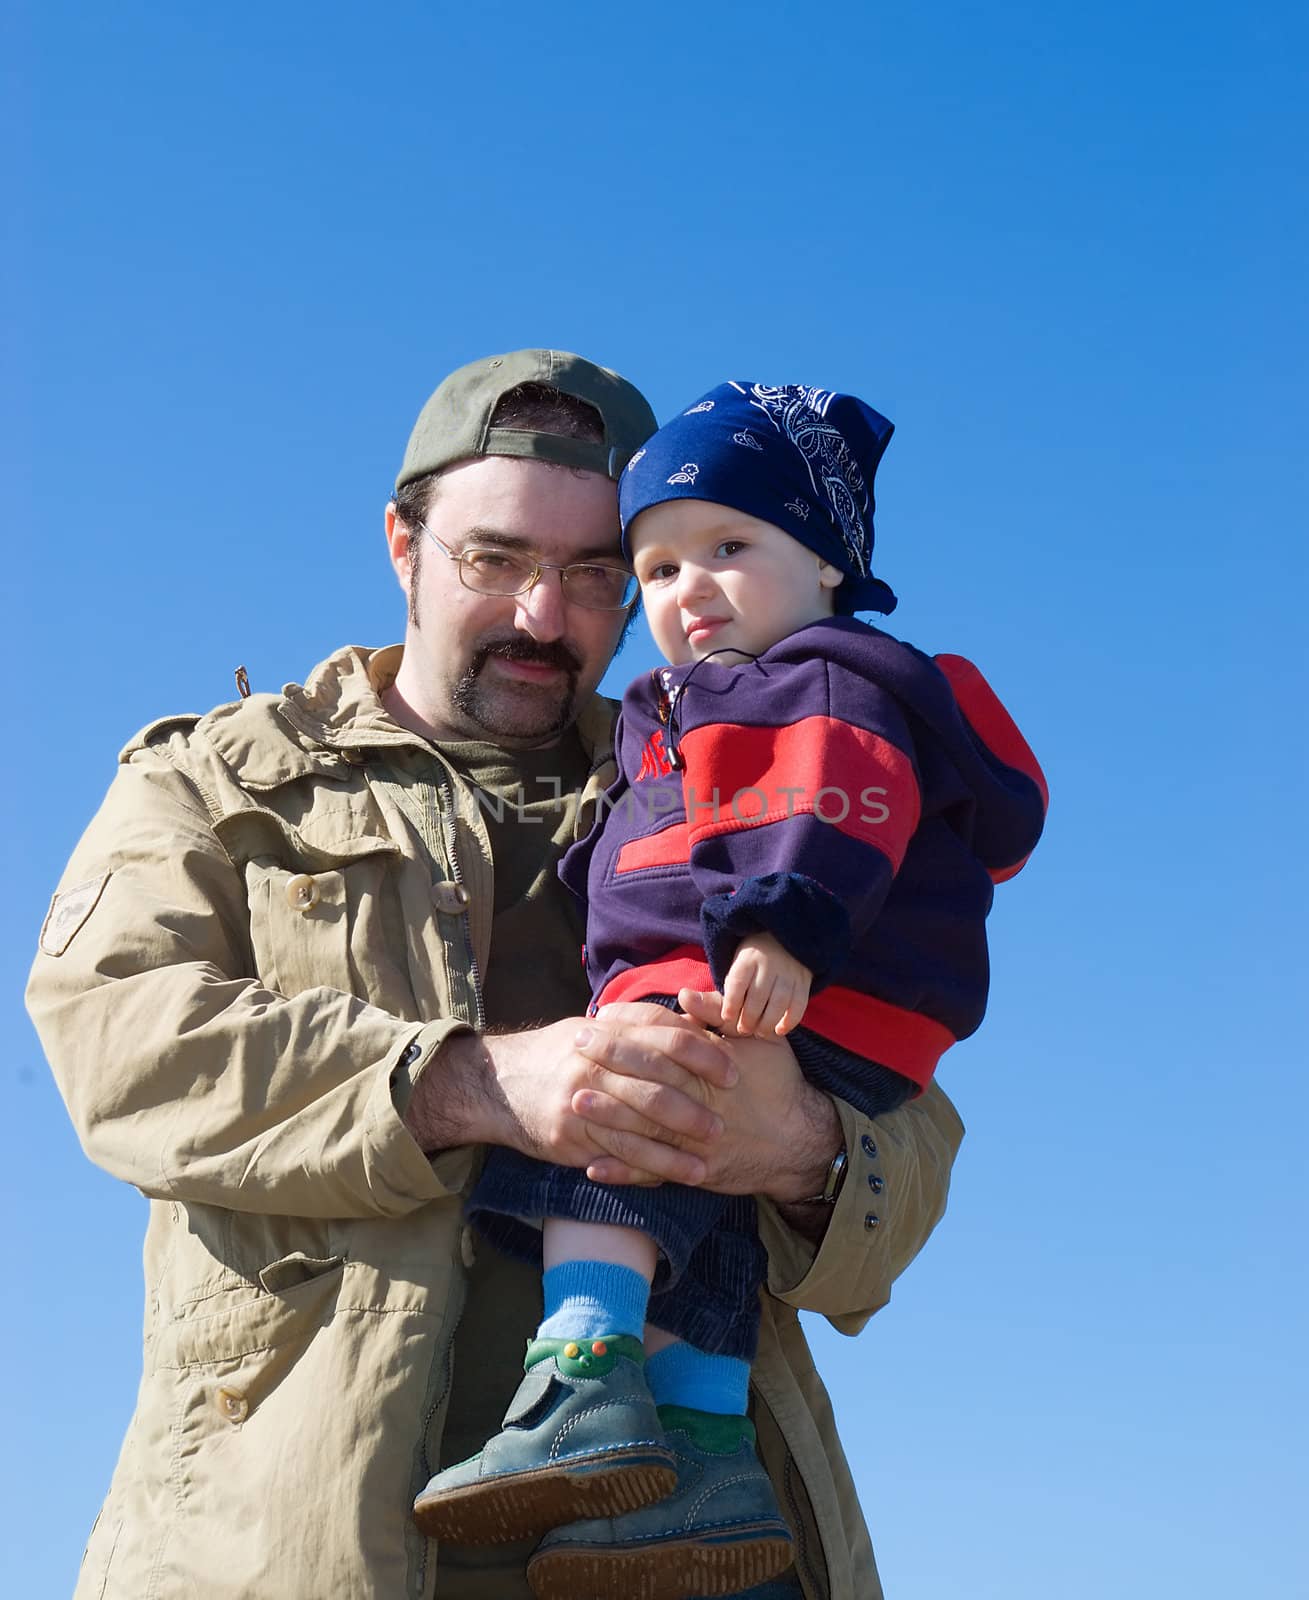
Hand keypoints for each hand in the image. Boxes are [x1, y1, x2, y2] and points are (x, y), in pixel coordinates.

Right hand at [405, 1011, 734, 1186]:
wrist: (498, 1083)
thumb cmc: (559, 1054)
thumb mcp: (595, 1029)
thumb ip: (639, 1026)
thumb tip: (694, 1020)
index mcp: (606, 1032)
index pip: (666, 1037)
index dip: (704, 1054)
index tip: (732, 1072)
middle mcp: (594, 1063)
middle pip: (657, 1083)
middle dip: (695, 1105)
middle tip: (725, 1122)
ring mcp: (580, 1101)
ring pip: (639, 1124)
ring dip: (678, 1144)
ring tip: (709, 1157)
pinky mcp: (571, 1136)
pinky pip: (618, 1154)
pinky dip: (652, 1167)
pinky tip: (677, 1176)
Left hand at [576, 991, 841, 1202]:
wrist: (802, 1143)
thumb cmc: (779, 1084)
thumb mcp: (759, 1040)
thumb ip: (721, 1016)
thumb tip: (684, 994)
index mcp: (713, 1065)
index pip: (663, 1040)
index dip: (628, 1028)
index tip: (598, 1017)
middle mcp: (702, 1101)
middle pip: (648, 1078)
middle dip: (609, 1063)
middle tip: (574, 1048)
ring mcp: (697, 1141)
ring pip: (646, 1128)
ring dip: (608, 1117)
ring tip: (574, 1101)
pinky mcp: (696, 1171)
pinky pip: (655, 1174)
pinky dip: (623, 1172)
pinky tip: (593, 1167)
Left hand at [715, 933, 811, 1036]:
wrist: (784, 940)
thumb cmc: (752, 960)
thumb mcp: (736, 964)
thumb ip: (726, 985)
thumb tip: (690, 1000)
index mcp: (747, 959)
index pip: (737, 983)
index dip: (731, 1003)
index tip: (726, 1018)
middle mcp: (769, 964)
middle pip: (758, 996)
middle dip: (748, 1017)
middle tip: (743, 1030)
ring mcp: (788, 972)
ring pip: (779, 1001)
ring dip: (768, 1021)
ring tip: (759, 1033)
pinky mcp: (803, 981)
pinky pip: (799, 1004)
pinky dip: (790, 1020)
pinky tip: (780, 1030)